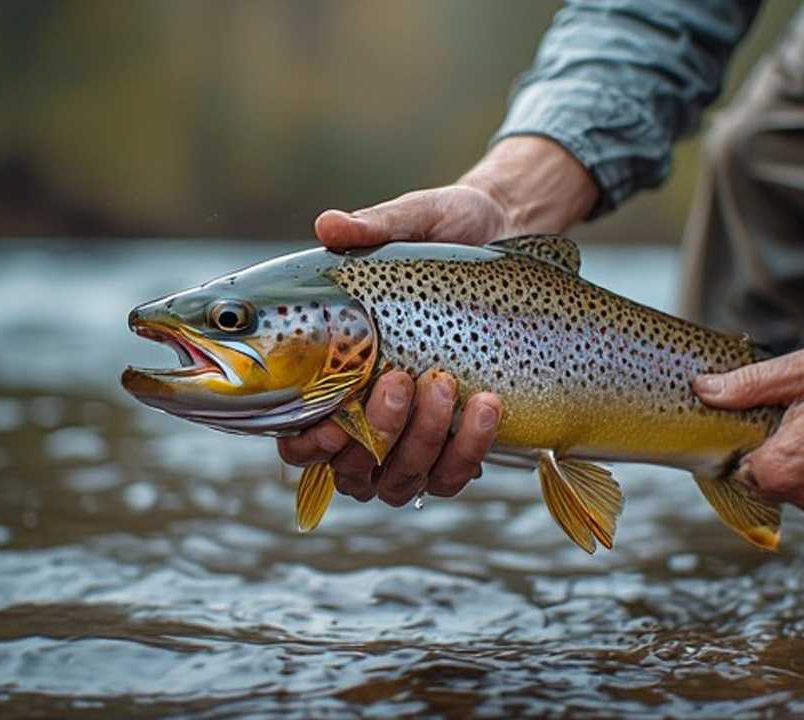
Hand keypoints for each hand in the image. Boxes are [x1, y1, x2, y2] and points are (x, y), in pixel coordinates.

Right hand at [278, 136, 595, 504]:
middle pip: (352, 470)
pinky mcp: (458, 445)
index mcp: (331, 377)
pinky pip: (453, 476)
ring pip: (400, 480)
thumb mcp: (413, 223)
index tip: (329, 420)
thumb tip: (329, 225)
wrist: (506, 236)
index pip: (297, 441)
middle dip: (374, 431)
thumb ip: (372, 228)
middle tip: (400, 379)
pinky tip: (488, 405)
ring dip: (422, 440)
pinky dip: (469, 448)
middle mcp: (365, 421)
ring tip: (445, 384)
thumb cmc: (445, 231)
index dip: (307, 446)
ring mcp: (412, 442)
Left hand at [692, 349, 803, 522]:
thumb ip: (748, 385)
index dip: (743, 440)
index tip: (760, 420)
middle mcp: (803, 498)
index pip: (734, 464)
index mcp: (784, 468)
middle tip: (795, 420)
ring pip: (785, 487)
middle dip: (768, 451)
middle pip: (757, 478)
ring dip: (793, 463)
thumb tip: (703, 390)